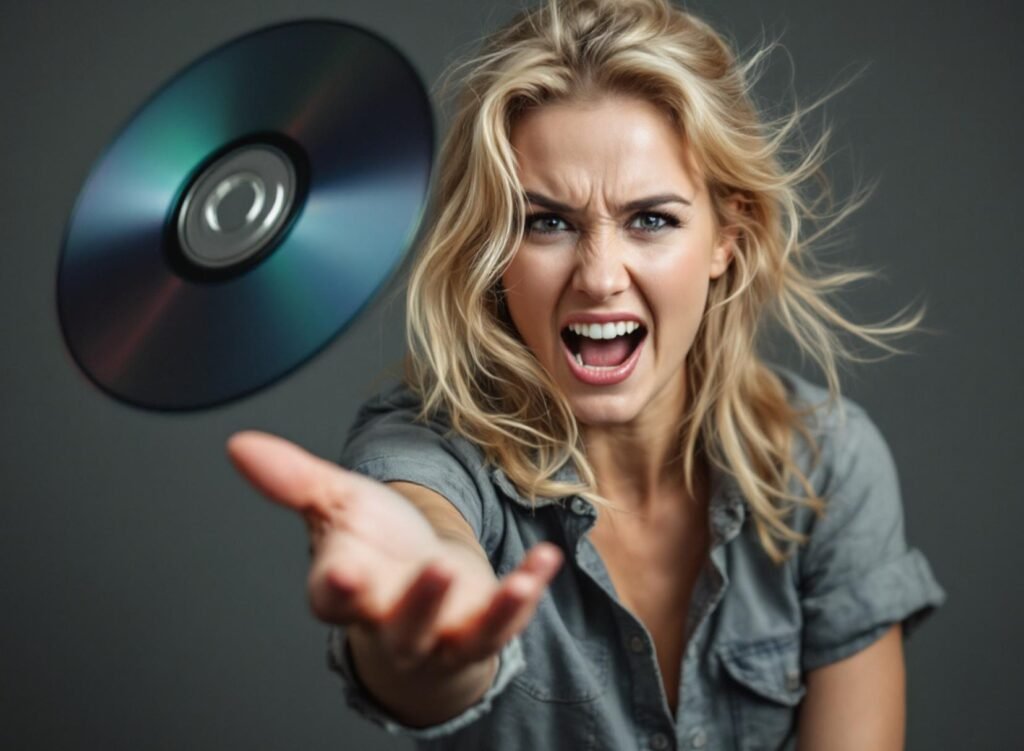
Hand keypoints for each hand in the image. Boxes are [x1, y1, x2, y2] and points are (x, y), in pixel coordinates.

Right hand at [226, 431, 562, 680]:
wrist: (420, 590)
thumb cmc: (375, 547)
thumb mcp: (336, 504)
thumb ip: (292, 479)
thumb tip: (238, 444)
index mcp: (347, 589)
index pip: (333, 598)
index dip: (338, 588)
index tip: (344, 573)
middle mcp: (388, 621)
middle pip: (398, 625)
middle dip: (416, 604)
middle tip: (434, 572)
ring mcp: (437, 634)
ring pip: (453, 634)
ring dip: (483, 610)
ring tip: (508, 581)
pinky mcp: (479, 632)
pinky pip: (503, 624)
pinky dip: (524, 595)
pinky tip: (545, 560)